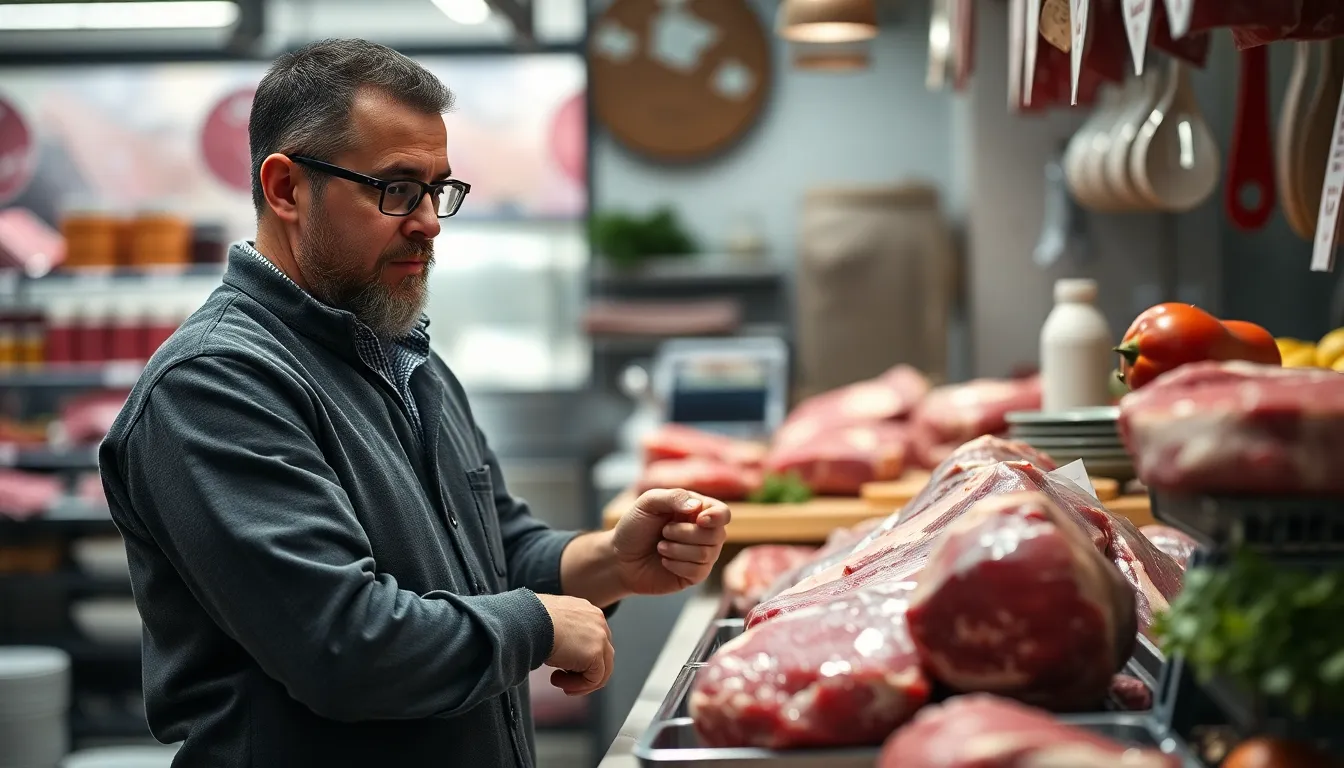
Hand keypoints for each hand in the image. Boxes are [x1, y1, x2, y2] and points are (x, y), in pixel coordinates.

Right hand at [537, 594, 613, 696]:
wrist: (528, 621)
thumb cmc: (531, 620)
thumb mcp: (551, 622)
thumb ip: (564, 633)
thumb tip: (562, 651)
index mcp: (587, 611)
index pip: (595, 640)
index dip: (581, 658)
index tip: (563, 667)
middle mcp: (598, 621)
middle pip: (603, 655)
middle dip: (583, 672)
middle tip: (563, 679)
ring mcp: (600, 636)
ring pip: (602, 670)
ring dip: (579, 681)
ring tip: (557, 681)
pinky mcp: (596, 652)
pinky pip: (594, 679)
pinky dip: (577, 686)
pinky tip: (557, 680)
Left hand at [612, 489, 730, 595]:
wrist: (619, 558)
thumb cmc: (634, 527)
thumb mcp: (648, 503)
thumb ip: (673, 497)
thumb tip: (697, 506)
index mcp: (696, 511)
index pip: (722, 513)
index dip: (717, 516)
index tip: (700, 519)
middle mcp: (704, 532)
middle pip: (717, 534)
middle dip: (686, 533)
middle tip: (664, 532)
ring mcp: (701, 555)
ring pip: (707, 553)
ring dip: (678, 549)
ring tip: (660, 547)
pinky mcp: (694, 575)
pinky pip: (699, 571)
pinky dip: (677, 565)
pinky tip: (664, 561)